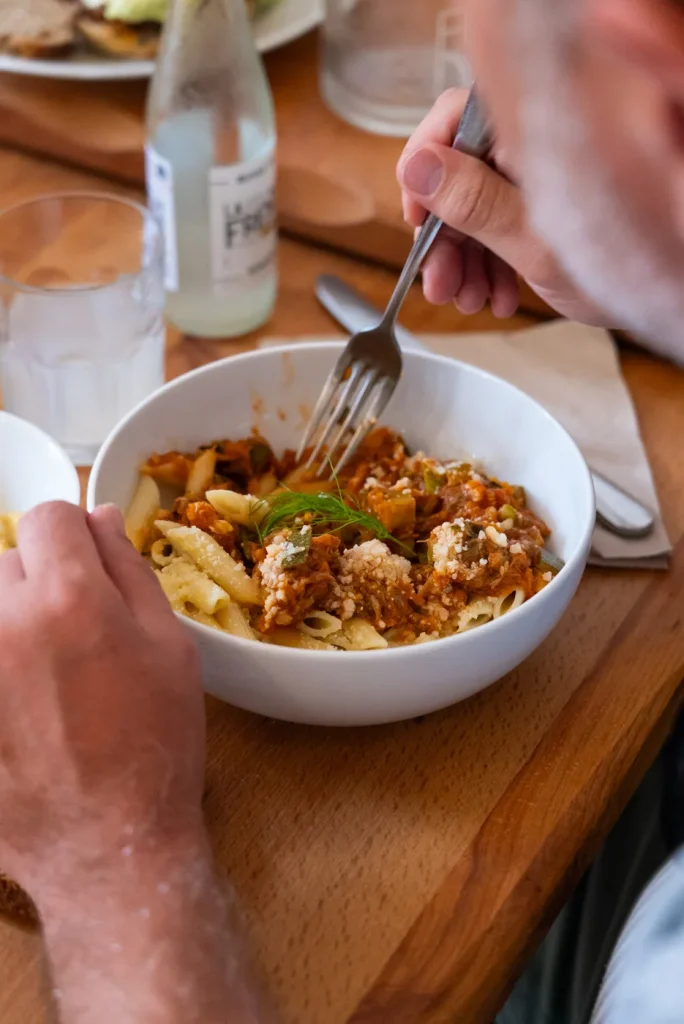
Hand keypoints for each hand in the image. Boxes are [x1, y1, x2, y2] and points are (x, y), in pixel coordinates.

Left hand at [0, 501, 204, 900]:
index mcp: (68, 598)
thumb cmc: (154, 744)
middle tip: (74, 637)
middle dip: (42, 581)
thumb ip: (130, 571)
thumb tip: (101, 517)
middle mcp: (3, 622)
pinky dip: (3, 666)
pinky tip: (22, 706)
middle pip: (9, 559)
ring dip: (11, 622)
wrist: (106, 845)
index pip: (49, 516)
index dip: (75, 536)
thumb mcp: (170, 648)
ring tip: (42, 677)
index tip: (87, 568)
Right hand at [397, 88, 613, 324]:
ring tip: (471, 299)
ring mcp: (533, 178)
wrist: (664, 297)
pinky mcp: (538, 207)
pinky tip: (496, 294)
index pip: (452, 122)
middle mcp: (530, 148)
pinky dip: (487, 264)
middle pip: (456, 175)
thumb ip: (475, 202)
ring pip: (471, 208)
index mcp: (532, 134)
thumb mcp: (535, 240)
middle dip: (444, 236)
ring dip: (462, 260)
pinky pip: (495, 228)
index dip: (423, 169)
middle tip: (440, 282)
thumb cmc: (623, 265)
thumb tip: (418, 168)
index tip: (416, 219)